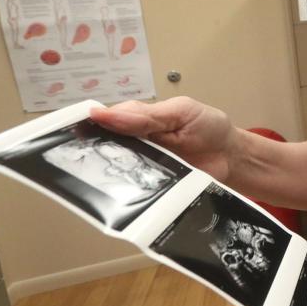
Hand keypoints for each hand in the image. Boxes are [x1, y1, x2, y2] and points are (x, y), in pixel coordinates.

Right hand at [89, 97, 236, 180]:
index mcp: (137, 120)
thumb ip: (147, 114)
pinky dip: (132, 194)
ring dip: (112, 174)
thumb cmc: (208, 128)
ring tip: (103, 175)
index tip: (73, 132)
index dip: (88, 127)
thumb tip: (103, 113)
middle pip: (104, 150)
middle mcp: (135, 145)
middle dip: (94, 153)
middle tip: (85, 157)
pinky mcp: (154, 189)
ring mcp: (143, 168)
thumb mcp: (180, 111)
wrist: (232, 156)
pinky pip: (136, 193)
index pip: (104, 122)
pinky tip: (125, 194)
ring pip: (117, 173)